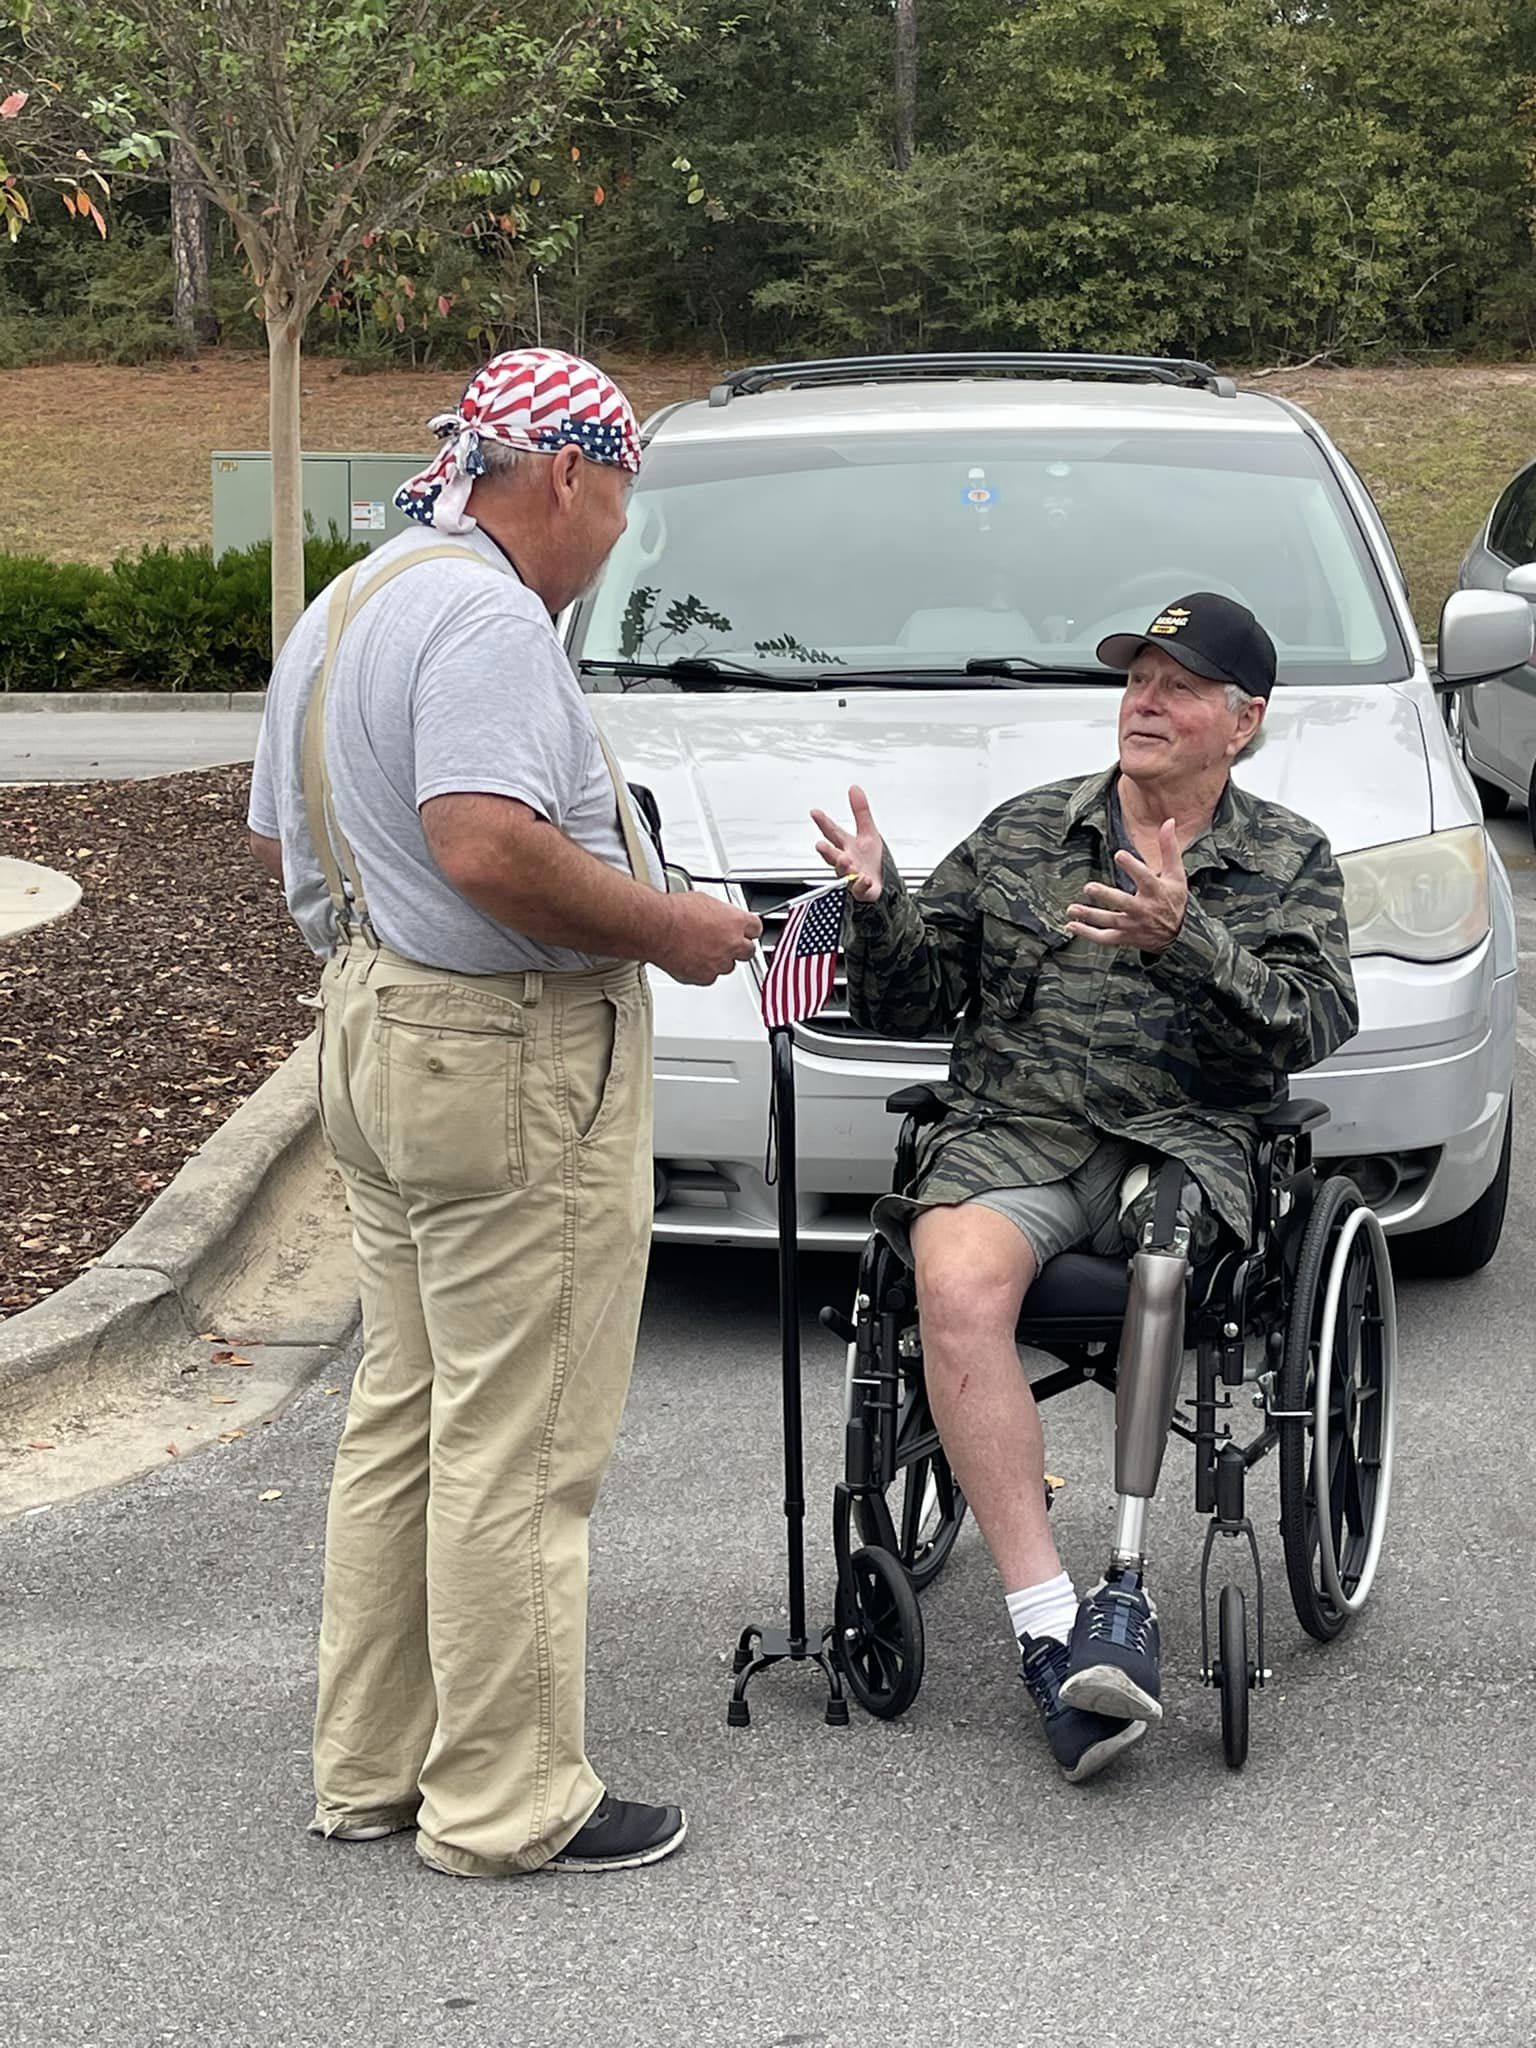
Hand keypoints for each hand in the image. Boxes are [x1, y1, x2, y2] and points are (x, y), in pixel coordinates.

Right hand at [654, 893, 762, 985]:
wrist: (657, 927)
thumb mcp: (705, 901)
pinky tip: (692, 960)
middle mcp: (732, 944)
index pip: (756, 928)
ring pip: (728, 966)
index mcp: (736, 922)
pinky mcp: (704, 977)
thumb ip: (721, 913)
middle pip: (748, 951)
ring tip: (703, 950)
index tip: (745, 930)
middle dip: (739, 947)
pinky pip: (709, 977)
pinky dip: (703, 971)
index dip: (748, 929)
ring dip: (720, 960)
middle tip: (725, 942)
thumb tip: (720, 915)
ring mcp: (719, 963)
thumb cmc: (675, 912)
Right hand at [811, 785, 884, 902]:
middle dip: (827, 851)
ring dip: (843, 866)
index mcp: (847, 846)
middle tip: (820, 845)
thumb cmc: (872, 860)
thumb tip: (854, 789)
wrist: (884, 884)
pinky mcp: (863, 890)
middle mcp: (847, 861)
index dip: (823, 823)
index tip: (815, 812)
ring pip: (844, 872)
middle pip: (833, 855)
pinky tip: (865, 879)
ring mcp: (853, 876)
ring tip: (844, 860)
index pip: (833, 832)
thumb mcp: (869, 832)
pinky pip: (861, 888)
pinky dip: (862, 884)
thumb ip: (860, 811)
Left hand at [1066, 818, 1187, 952]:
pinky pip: (1104, 938)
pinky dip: (1088, 934)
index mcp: (1156, 891)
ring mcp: (1133, 925)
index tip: (1119, 854)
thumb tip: (1169, 822)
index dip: (1132, 866)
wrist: (1180, 935)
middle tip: (1089, 887)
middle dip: (1106, 896)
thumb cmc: (1174, 900)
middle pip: (1123, 902)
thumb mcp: (1176, 874)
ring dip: (1089, 916)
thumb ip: (1169, 848)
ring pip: (1109, 921)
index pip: (1144, 877)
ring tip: (1071, 909)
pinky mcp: (1125, 937)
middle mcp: (1143, 909)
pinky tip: (1071, 926)